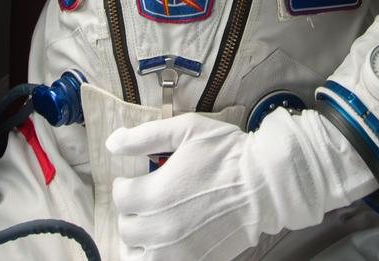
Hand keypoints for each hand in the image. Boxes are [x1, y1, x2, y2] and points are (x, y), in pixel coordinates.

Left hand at [107, 110, 368, 260]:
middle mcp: (161, 229)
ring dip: (139, 241)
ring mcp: (178, 252)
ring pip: (137, 255)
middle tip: (146, 201)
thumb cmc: (228, 154)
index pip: (120, 198)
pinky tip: (166, 242)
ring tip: (151, 227)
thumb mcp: (186, 131)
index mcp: (156, 195)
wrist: (267, 186)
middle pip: (126, 228)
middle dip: (132, 212)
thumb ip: (145, 137)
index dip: (126, 185)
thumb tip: (111, 143)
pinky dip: (157, 255)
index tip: (135, 180)